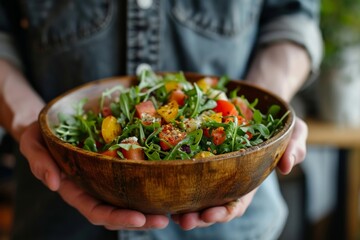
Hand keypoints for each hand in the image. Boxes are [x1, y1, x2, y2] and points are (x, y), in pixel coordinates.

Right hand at [20, 122, 168, 229]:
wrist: (54, 124)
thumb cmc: (41, 135)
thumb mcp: (32, 144)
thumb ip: (39, 163)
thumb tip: (54, 183)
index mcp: (76, 190)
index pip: (97, 211)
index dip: (117, 217)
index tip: (138, 218)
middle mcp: (95, 188)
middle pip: (119, 211)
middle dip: (141, 219)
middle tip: (164, 219)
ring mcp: (107, 178)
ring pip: (130, 198)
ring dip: (150, 206)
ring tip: (172, 209)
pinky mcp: (117, 164)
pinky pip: (135, 177)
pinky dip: (150, 182)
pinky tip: (168, 182)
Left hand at [171, 117, 306, 229]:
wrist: (258, 106)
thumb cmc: (278, 123)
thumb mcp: (294, 132)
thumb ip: (295, 148)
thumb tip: (288, 166)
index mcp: (249, 181)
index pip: (237, 204)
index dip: (224, 212)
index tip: (211, 215)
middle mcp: (228, 179)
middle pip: (211, 204)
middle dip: (198, 215)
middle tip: (183, 219)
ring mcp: (212, 169)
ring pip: (195, 192)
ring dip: (182, 204)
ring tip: (168, 211)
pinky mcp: (200, 155)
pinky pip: (186, 169)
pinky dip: (175, 179)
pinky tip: (162, 181)